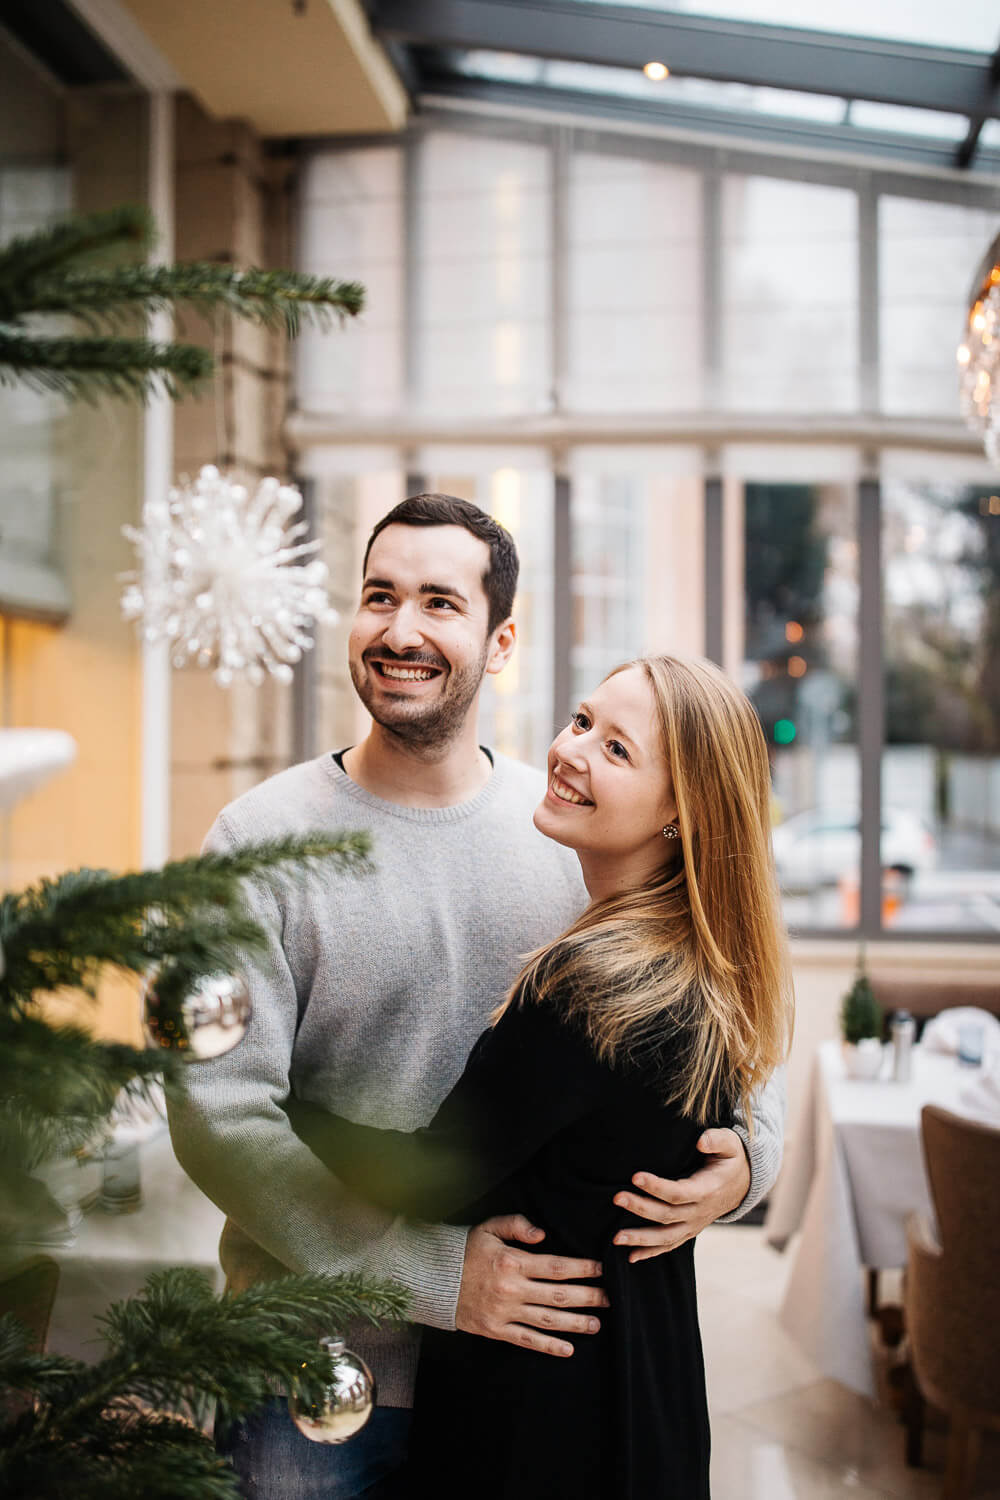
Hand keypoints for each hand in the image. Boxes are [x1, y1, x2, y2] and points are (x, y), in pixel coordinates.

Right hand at [456, 1213, 608, 1356]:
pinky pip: (526, 1340)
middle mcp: (512, 1289)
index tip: (602, 1269)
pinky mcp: (495, 1330)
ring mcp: (504, 1313)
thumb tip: (542, 1233)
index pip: (557, 1266)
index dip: (583, 1268)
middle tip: (610, 1299)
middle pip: (559, 1295)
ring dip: (575, 1323)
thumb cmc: (464, 1250)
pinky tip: (568, 1348)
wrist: (433, 1279)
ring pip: (548, 1320)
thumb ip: (516, 1225)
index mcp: (512, 1262)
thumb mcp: (488, 1228)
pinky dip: (548, 1346)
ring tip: (597, 1324)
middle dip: (588, 1297)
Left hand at [611, 1128, 750, 1262]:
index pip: (678, 1193)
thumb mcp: (730, 1145)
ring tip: (616, 1238)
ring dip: (640, 1239)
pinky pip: (670, 1245)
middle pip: (666, 1215)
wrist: (743, 1184)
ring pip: (665, 1237)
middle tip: (617, 1198)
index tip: (635, 1176)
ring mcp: (694, 1225)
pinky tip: (631, 1257)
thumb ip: (716, 1140)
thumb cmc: (730, 1160)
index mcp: (707, 1191)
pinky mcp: (689, 1230)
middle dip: (640, 1208)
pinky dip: (651, 1252)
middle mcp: (699, 1212)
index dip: (656, 1187)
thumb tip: (701, 1141)